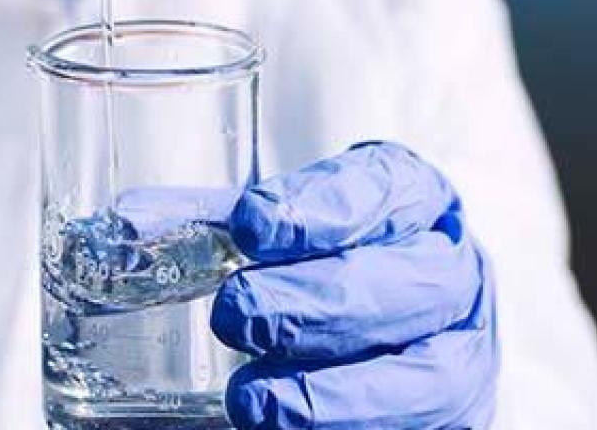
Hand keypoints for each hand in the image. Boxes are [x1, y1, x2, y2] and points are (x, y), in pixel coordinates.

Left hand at [214, 142, 497, 428]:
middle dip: (317, 303)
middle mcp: (454, 273)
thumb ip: (205, 222)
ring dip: (339, 395)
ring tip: (252, 400)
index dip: (321, 209)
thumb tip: (130, 223)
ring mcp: (466, 354)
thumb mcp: (269, 230)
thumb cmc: (317, 259)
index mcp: (416, 200)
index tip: (251, 226)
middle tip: (234, 315)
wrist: (373, 317)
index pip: (386, 190)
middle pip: (413, 283)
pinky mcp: (458, 421)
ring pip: (434, 378)